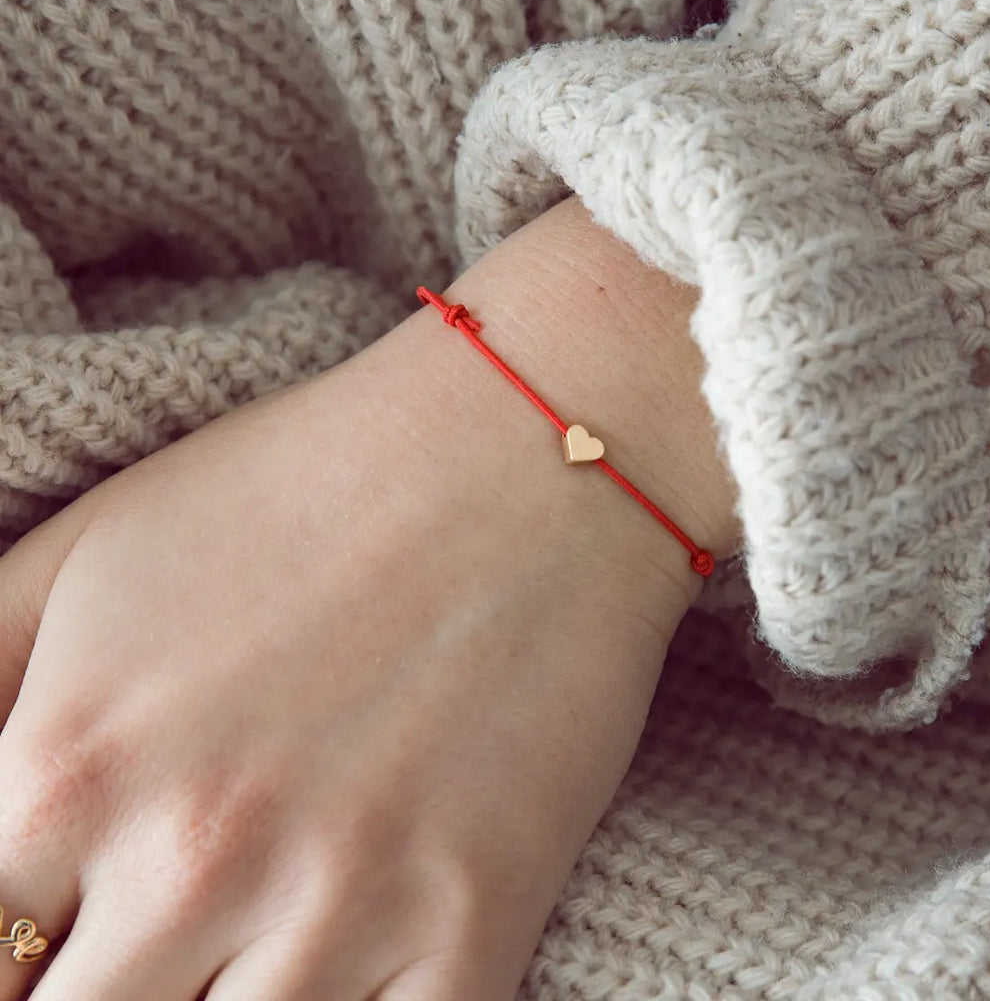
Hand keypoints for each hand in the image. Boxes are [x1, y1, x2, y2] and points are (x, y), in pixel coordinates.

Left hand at [0, 197, 738, 999]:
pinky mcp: (476, 928)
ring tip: (241, 931)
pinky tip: (332, 966)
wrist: (524, 457)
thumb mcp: (89, 554)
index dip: (13, 942)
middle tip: (158, 920)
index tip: (64, 919)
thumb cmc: (308, 485)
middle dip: (99, 980)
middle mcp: (196, 859)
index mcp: (71, 767)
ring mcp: (348, 908)